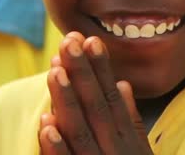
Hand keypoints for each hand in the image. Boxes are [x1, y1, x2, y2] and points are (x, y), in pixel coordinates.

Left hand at [38, 32, 152, 154]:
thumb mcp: (139, 148)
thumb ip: (131, 119)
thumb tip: (122, 83)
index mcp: (126, 137)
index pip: (112, 97)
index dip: (101, 69)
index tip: (91, 40)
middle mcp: (114, 149)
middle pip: (96, 107)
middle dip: (82, 73)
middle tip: (69, 41)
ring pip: (79, 130)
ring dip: (67, 99)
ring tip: (55, 70)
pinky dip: (57, 147)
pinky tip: (45, 123)